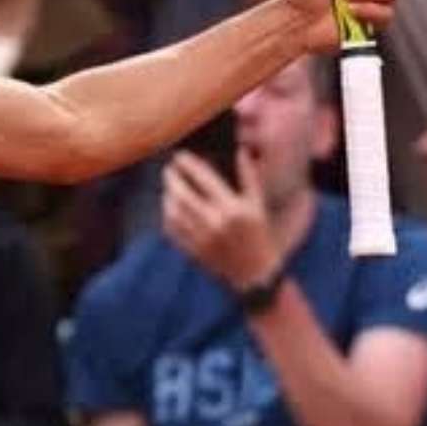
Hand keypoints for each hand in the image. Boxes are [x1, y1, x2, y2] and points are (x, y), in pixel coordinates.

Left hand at [162, 150, 280, 291]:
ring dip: (167, 195)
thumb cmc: (259, 236)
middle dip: (172, 177)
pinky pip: (172, 229)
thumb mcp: (258, 206)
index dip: (189, 164)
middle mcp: (215, 222)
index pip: (204, 179)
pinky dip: (167, 215)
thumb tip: (241, 150)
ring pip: (173, 210)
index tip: (180, 156)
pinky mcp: (193, 250)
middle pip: (183, 193)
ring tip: (169, 186)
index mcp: (234, 209)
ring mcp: (202, 238)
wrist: (256, 275)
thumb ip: (249, 177)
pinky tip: (169, 207)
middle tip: (168, 168)